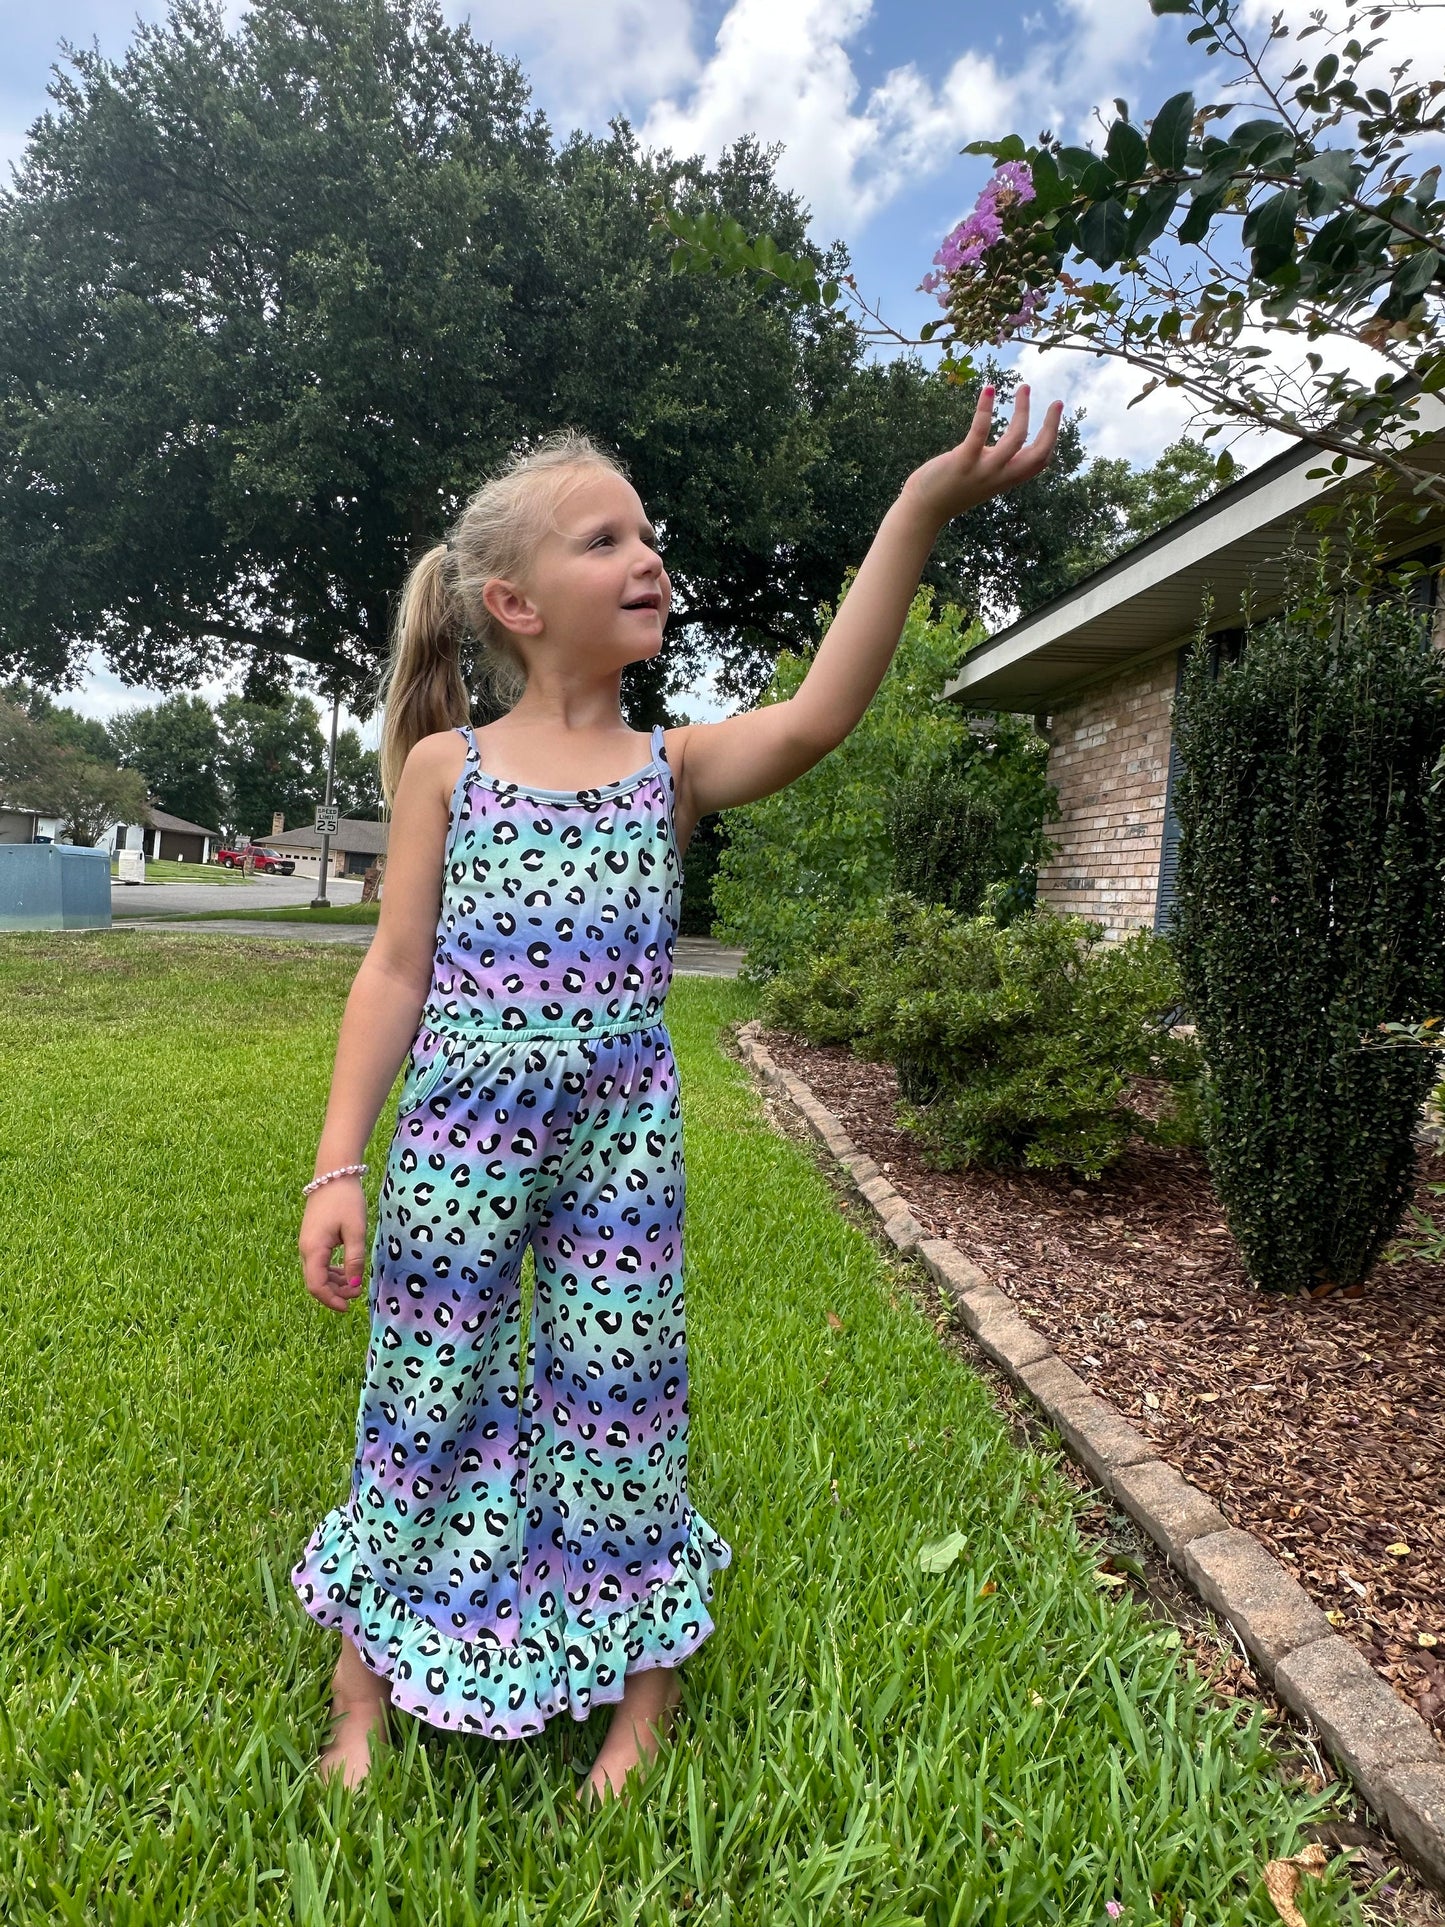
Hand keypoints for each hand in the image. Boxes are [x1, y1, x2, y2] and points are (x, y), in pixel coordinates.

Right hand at [299, 1178, 367, 1312]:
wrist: (333, 1174)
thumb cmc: (346, 1200)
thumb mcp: (355, 1230)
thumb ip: (354, 1259)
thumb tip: (354, 1285)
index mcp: (314, 1249)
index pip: (316, 1285)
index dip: (331, 1300)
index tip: (348, 1307)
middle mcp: (305, 1249)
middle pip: (315, 1282)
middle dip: (335, 1293)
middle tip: (358, 1294)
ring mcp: (307, 1243)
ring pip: (317, 1273)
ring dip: (335, 1283)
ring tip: (355, 1284)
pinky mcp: (313, 1238)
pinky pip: (319, 1262)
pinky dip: (332, 1271)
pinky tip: (347, 1271)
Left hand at [902, 383, 1063, 527]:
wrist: (923, 510)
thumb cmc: (949, 489)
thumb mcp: (980, 476)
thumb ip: (994, 462)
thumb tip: (1001, 446)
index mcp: (1005, 478)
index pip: (1039, 462)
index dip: (1052, 438)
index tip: (1055, 415)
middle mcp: (999, 476)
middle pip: (1038, 454)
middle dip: (1052, 427)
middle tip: (1057, 402)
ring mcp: (982, 470)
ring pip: (1016, 440)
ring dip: (1023, 410)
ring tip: (1024, 387)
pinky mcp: (963, 461)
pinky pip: (980, 432)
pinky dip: (985, 409)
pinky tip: (989, 389)